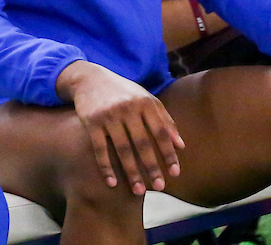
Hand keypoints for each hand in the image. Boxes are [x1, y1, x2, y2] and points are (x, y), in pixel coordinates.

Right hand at [57, 61, 184, 194]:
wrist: (89, 79)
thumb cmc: (123, 93)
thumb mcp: (146, 99)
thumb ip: (165, 119)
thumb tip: (181, 146)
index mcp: (144, 102)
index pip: (161, 131)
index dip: (169, 153)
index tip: (175, 173)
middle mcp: (127, 108)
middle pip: (142, 142)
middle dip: (152, 167)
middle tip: (159, 187)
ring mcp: (108, 115)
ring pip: (122, 149)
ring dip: (131, 172)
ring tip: (139, 191)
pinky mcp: (91, 122)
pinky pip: (100, 148)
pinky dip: (106, 167)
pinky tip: (112, 183)